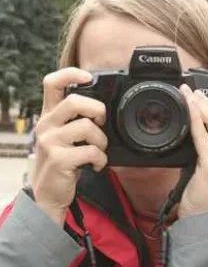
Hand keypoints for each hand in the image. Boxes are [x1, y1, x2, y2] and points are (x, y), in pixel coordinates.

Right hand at [33, 67, 107, 225]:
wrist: (48, 193)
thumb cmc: (62, 161)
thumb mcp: (65, 137)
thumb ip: (76, 121)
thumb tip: (102, 110)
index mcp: (50, 116)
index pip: (52, 83)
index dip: (70, 74)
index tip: (88, 76)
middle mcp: (47, 125)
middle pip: (74, 101)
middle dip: (97, 110)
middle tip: (101, 123)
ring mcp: (50, 142)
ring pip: (86, 127)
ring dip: (102, 141)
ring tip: (99, 151)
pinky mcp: (58, 159)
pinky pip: (90, 151)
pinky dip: (101, 159)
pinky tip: (96, 165)